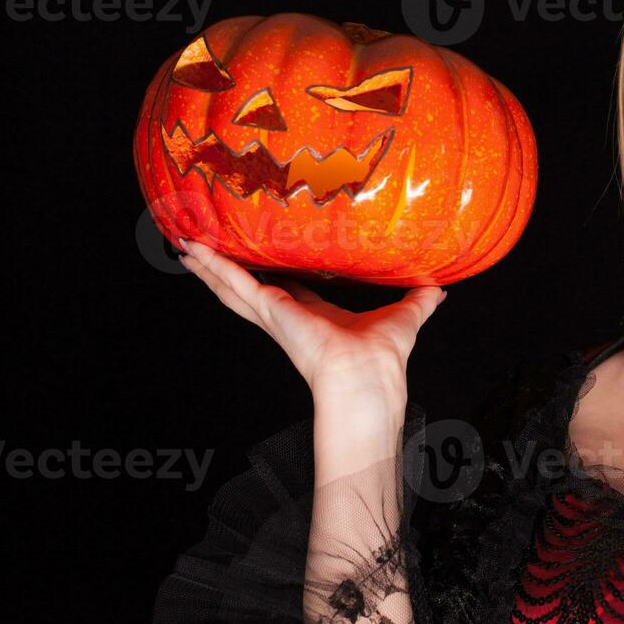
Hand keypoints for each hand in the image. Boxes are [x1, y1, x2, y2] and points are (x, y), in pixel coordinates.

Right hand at [176, 238, 445, 402]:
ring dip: (208, 266)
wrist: (368, 377)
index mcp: (314, 317)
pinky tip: (190, 250)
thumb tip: (439, 288)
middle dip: (226, 270)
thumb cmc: (384, 357)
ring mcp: (274, 314)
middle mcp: (288, 316)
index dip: (274, 275)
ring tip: (184, 246)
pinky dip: (212, 266)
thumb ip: (419, 300)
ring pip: (232, 285)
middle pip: (248, 287)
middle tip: (203, 250)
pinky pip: (234, 283)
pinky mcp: (269, 309)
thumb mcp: (404, 315)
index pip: (287, 291)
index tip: (262, 257)